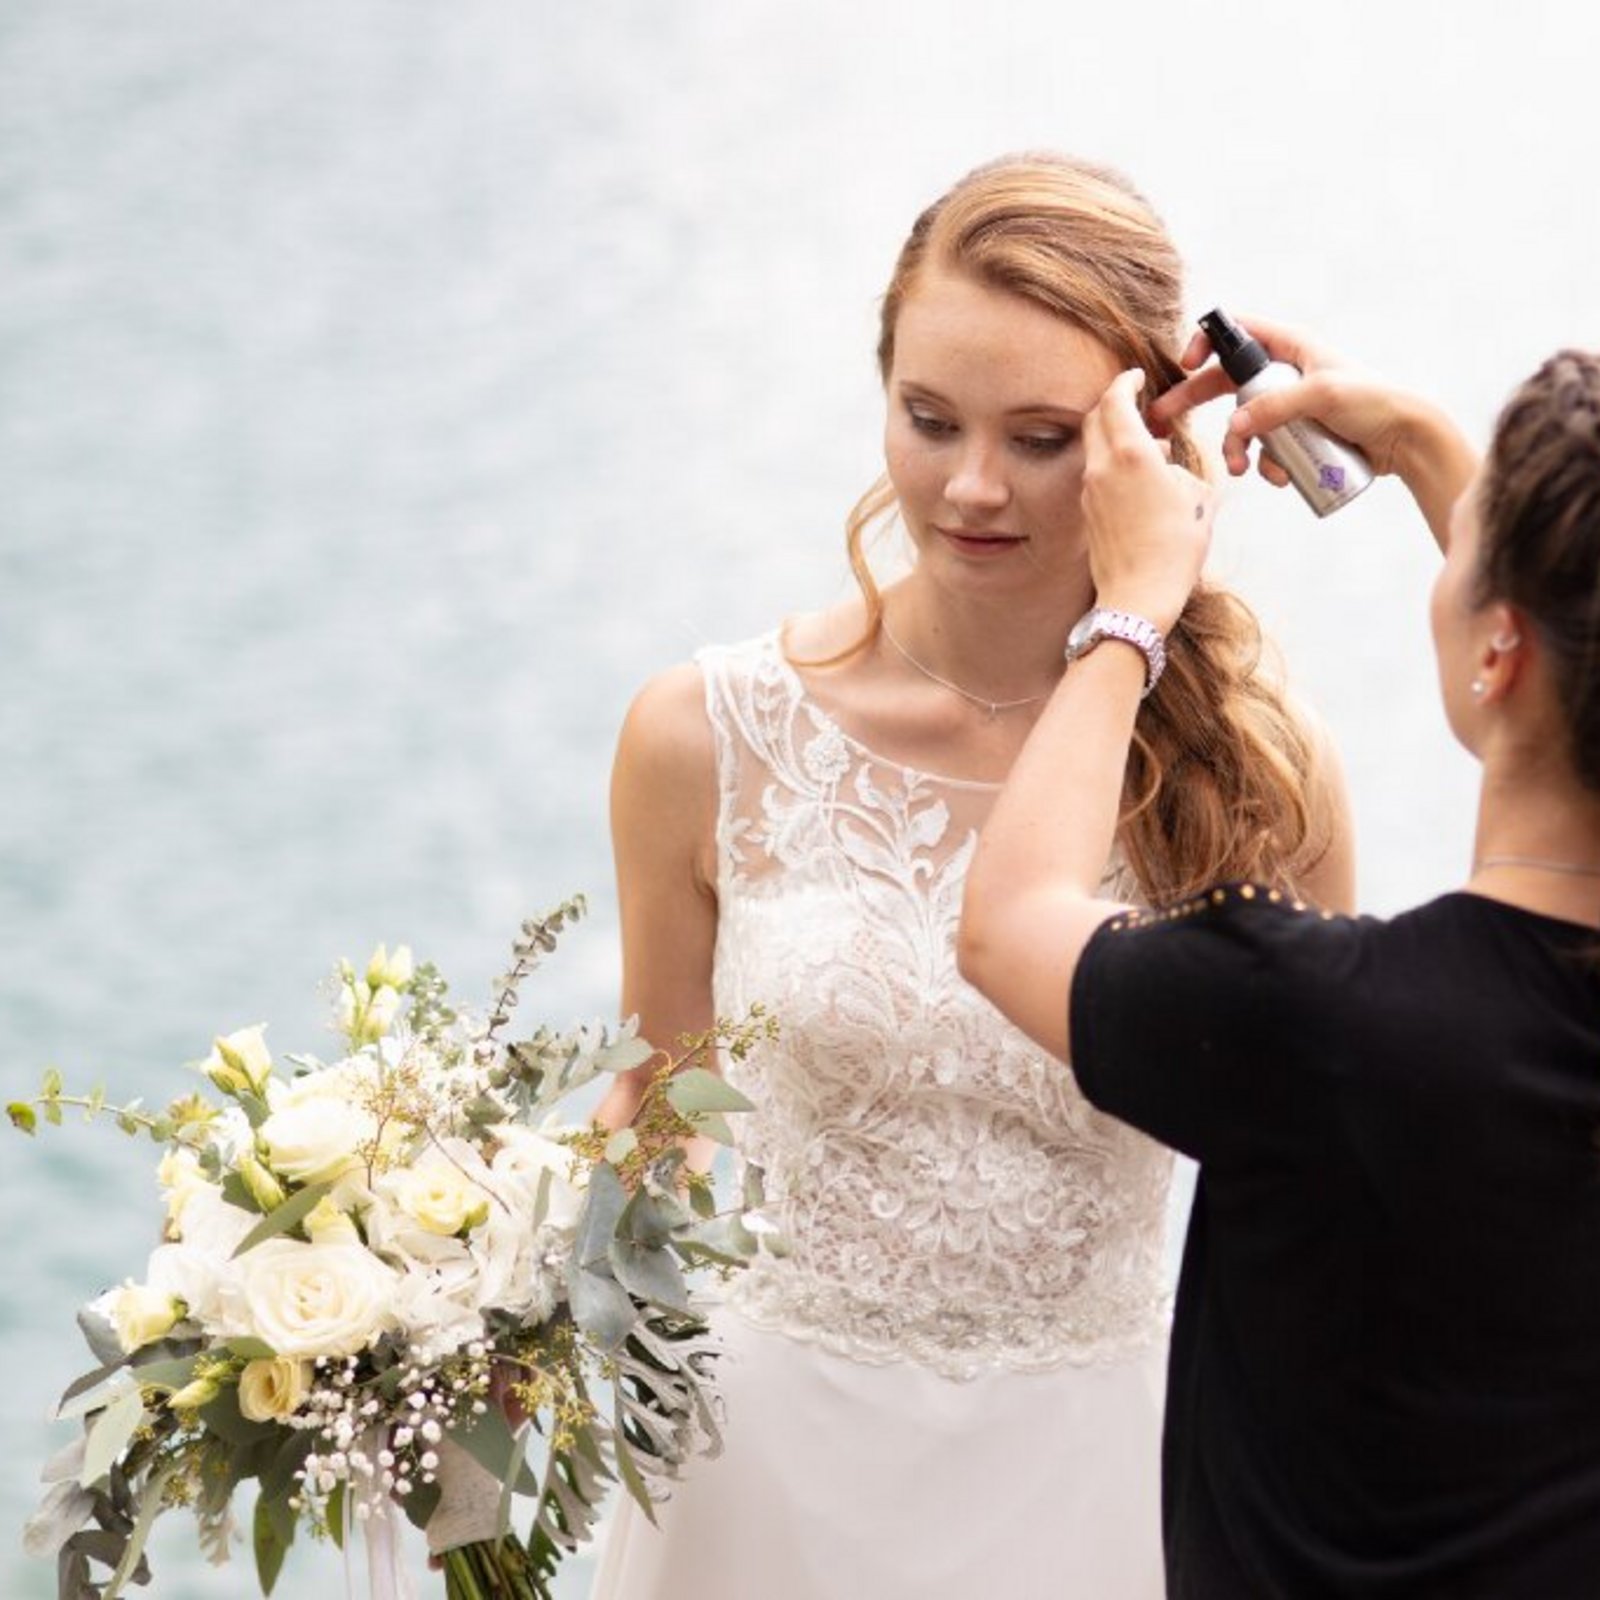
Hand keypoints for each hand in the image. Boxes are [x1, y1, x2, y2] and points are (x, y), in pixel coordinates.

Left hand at [1081, 369, 1215, 634]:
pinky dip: (1112, 464)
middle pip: (1096, 418)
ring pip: (1094, 447)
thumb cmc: (1174, 549)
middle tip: (1136, 402)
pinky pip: (1096, 475)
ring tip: (1148, 446)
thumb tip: (1166, 464)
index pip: (1115, 399)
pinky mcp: (1086, 513)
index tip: (1135, 377)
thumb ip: (1180, 468)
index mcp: (1131, 454)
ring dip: (1115, 436)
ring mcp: (1089, 491)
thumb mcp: (1198, 498)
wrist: (1139, 597)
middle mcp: (1102, 468)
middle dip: (1114, 404)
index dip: (1125, 382)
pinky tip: (1137, 479)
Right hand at [1150, 312, 1412, 483]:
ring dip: (1235, 449)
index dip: (1207, 342)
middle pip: (1224, 382)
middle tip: (1163, 420)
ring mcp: (1286, 406)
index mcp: (1290, 346)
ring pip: (1241, 424)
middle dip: (1193, 402)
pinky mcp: (1294, 436)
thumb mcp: (1322, 395)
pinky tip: (1278, 477)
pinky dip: (1264, 465)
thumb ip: (1275, 407)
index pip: (1238, 332)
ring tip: (1242, 470)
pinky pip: (1263, 450)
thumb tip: (1235, 426)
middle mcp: (1283, 373)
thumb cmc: (1373, 402)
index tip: (1186, 364)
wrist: (1405, 440)